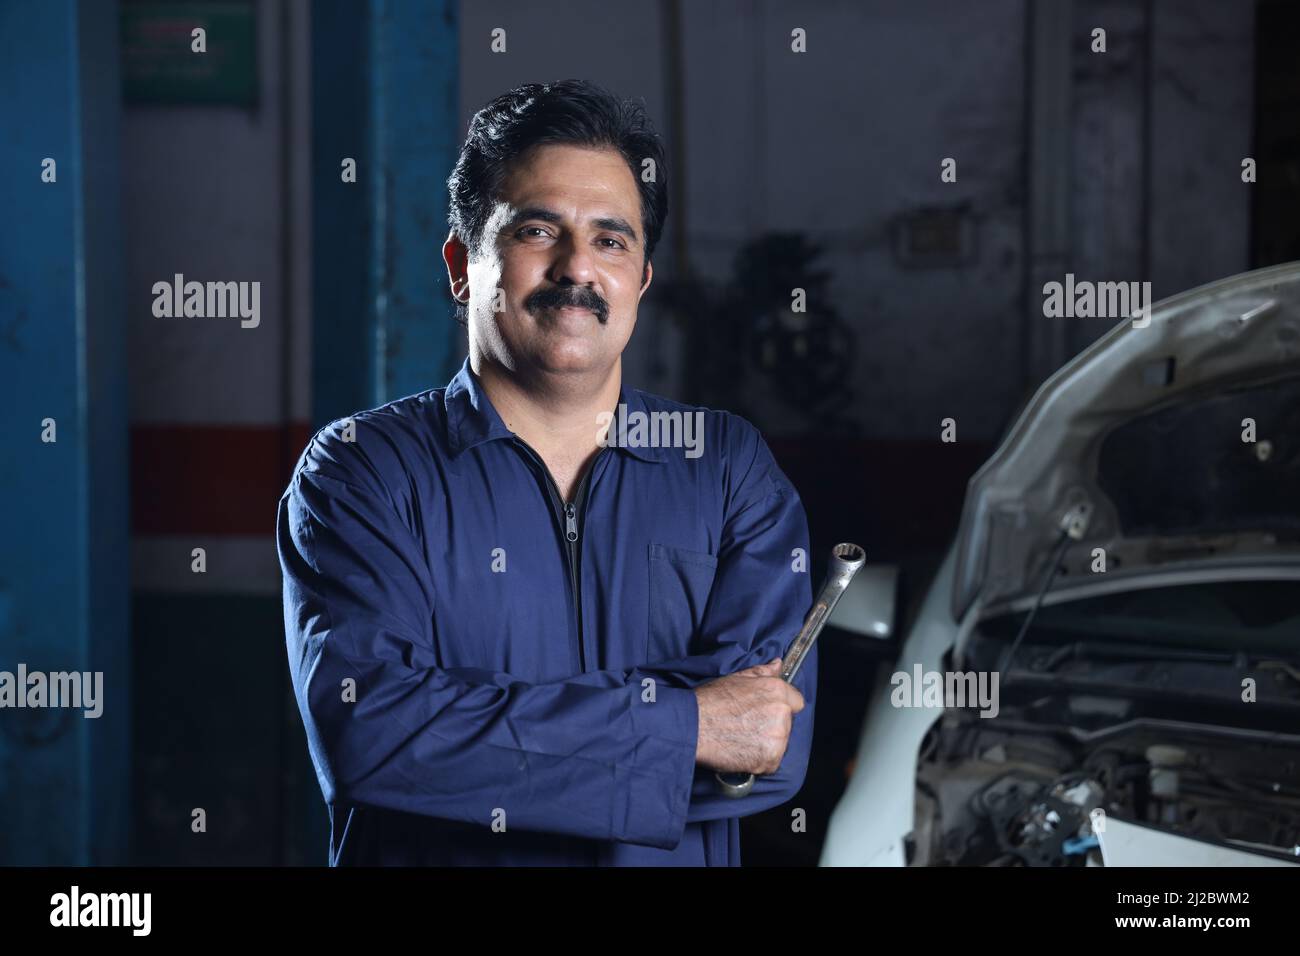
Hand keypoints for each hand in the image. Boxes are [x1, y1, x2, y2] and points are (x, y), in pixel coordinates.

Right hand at [693, 658, 804, 774]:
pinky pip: (771, 762)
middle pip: (787, 724)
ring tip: (741, 739)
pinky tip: (741, 751)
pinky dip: (759, 761)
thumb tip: (778, 664)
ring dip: (766, 744)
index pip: (796, 702)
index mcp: (776, 690)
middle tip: (747, 726)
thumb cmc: (710, 701)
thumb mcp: (736, 678)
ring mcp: (777, 738)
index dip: (781, 707)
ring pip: (780, 743)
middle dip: (772, 726)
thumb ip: (762, 672)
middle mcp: (781, 713)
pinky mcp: (769, 760)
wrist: (692, 727)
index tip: (766, 712)